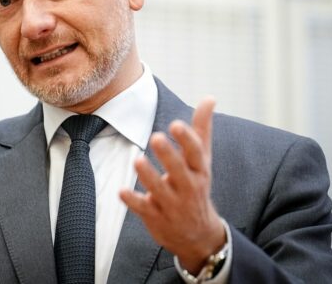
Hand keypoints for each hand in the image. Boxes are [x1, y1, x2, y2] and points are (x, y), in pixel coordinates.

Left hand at [120, 97, 224, 273]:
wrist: (198, 234)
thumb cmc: (196, 186)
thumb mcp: (202, 160)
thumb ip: (202, 129)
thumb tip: (210, 97)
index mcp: (199, 171)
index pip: (196, 154)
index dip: (187, 139)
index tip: (176, 124)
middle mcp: (188, 188)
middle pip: (179, 171)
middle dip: (169, 156)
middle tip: (156, 137)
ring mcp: (172, 204)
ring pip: (160, 190)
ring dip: (149, 176)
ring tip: (137, 160)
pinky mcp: (156, 217)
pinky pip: (143, 208)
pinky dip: (133, 201)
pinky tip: (122, 191)